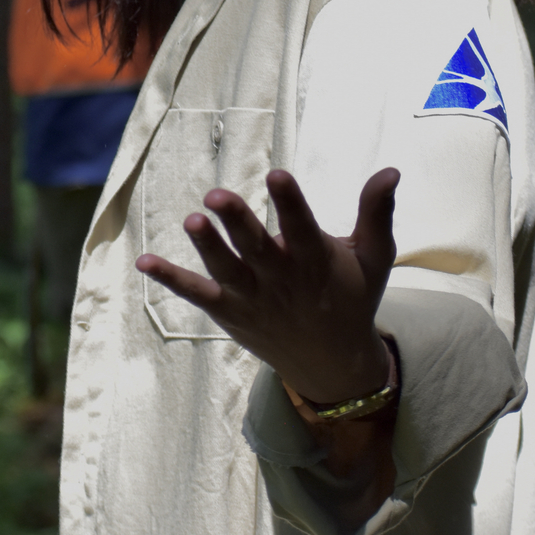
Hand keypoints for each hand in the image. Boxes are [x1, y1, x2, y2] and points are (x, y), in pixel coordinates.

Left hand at [135, 167, 399, 405]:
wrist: (332, 364)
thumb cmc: (351, 297)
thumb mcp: (372, 257)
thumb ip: (375, 212)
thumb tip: (391, 170)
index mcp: (316, 260)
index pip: (301, 227)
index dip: (289, 202)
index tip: (276, 175)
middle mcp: (282, 279)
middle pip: (256, 249)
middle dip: (236, 223)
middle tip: (215, 195)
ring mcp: (253, 298)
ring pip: (226, 271)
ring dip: (207, 248)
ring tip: (192, 221)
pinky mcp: (230, 312)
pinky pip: (197, 294)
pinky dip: (171, 280)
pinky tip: (144, 262)